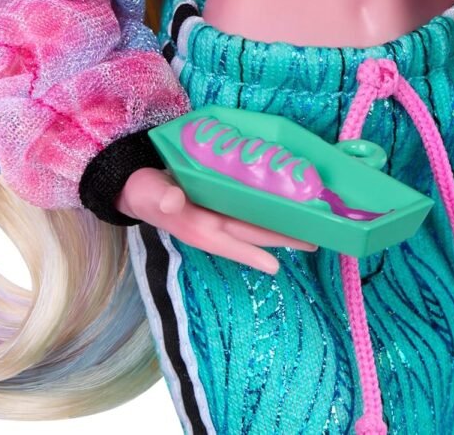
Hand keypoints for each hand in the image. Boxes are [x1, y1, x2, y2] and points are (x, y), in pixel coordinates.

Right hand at [116, 167, 316, 273]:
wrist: (139, 186)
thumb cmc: (145, 191)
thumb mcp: (149, 193)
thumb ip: (161, 197)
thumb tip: (172, 201)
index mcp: (198, 226)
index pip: (230, 241)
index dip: (252, 252)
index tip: (276, 266)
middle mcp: (213, 226)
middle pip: (252, 234)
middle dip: (281, 239)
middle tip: (314, 242)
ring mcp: (219, 217)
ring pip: (255, 225)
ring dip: (280, 229)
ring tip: (309, 231)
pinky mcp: (221, 204)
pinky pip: (248, 210)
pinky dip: (267, 210)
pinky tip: (284, 208)